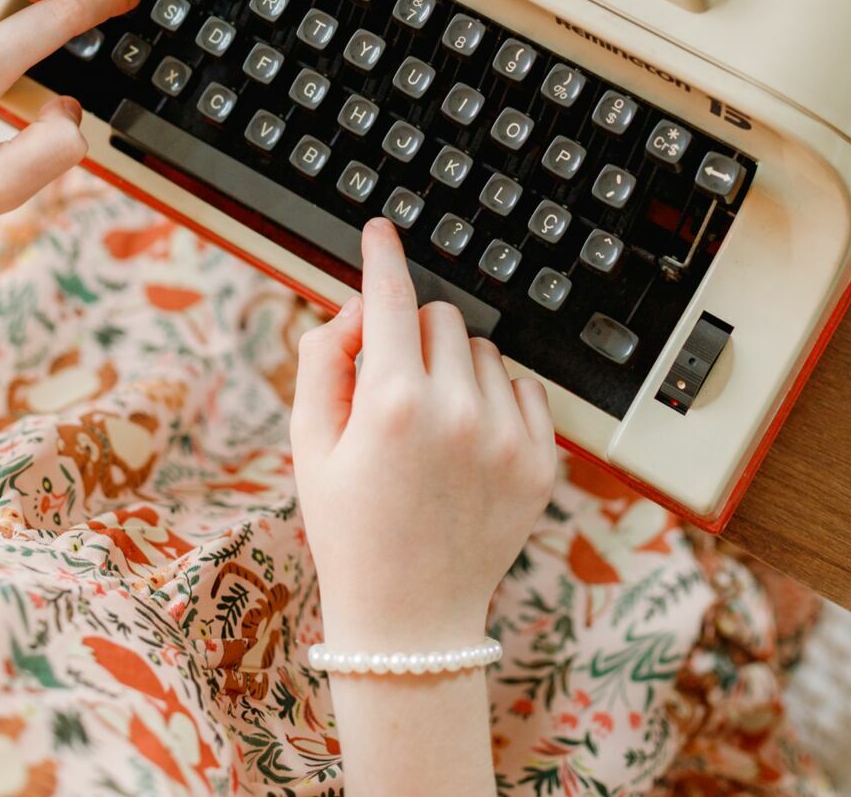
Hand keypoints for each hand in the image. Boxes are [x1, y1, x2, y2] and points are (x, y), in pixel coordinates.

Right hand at [291, 217, 555, 655]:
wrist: (409, 620)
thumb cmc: (348, 528)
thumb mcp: (308, 443)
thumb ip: (324, 360)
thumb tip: (357, 309)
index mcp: (392, 403)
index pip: (391, 299)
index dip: (381, 257)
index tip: (381, 231)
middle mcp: (456, 411)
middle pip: (441, 317)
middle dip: (413, 336)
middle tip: (392, 388)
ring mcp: (506, 438)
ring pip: (483, 351)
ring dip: (455, 369)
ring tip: (430, 430)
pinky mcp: (542, 462)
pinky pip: (523, 389)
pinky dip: (496, 401)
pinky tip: (468, 446)